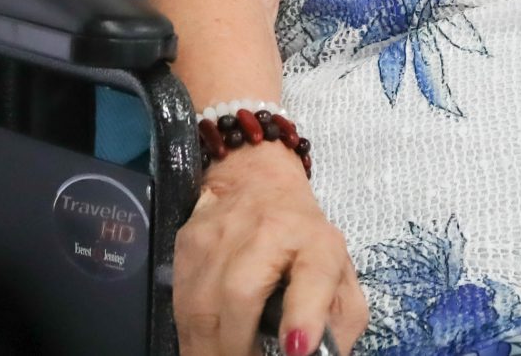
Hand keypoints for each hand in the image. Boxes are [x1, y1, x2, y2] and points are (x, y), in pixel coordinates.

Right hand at [173, 145, 366, 355]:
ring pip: (202, 305)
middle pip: (241, 295)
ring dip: (208, 350)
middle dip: (238, 350)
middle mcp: (266, 231)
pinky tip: (203, 348)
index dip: (305, 315)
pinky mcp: (186, 243)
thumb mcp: (338, 274)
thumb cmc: (302, 240)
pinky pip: (180, 302)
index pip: (314, 272)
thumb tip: (314, 355)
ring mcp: (219, 235)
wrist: (256, 181)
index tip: (298, 351)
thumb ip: (339, 320)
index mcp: (315, 240)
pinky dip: (189, 336)